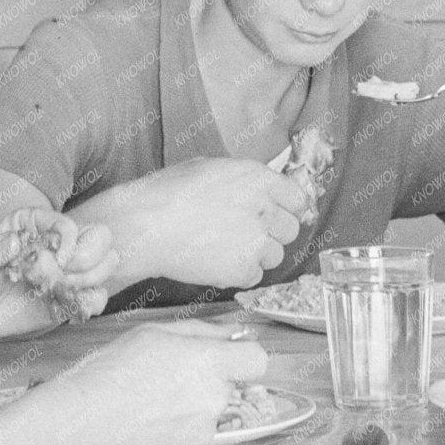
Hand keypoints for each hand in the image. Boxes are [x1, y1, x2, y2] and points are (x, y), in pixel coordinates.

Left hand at [0, 209, 119, 340]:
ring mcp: (67, 271)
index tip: (56, 261)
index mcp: (36, 222)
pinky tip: (70, 307)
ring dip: (88, 281)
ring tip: (57, 291)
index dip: (69, 242)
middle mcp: (58, 243)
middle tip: (61, 276)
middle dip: (87, 260)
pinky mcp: (69, 298)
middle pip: (100, 239)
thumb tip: (15, 242)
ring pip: (106, 265)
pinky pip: (97, 297)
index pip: (70, 224)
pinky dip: (91, 303)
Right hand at [52, 325, 272, 444]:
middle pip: (229, 387)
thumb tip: (232, 333)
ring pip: (211, 413)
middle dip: (208, 381)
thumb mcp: (153, 332)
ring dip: (192, 407)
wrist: (84, 423)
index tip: (226, 355)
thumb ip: (202, 331)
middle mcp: (214, 398)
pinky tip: (150, 423)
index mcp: (209, 362)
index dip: (243, 356)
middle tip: (168, 377)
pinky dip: (179, 431)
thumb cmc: (112, 371)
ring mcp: (204, 431)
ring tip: (153, 403)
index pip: (257, 360)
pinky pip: (196, 437)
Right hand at [86, 158, 309, 288]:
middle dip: (272, 233)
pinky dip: (239, 273)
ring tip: (224, 247)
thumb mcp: (211, 168)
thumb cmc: (169, 192)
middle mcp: (265, 209)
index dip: (287, 208)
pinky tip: (215, 260)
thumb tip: (259, 190)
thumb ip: (244, 180)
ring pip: (275, 256)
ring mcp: (257, 242)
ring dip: (256, 254)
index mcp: (259, 178)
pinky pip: (254, 276)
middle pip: (290, 230)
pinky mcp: (244, 270)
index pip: (298, 198)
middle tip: (245, 233)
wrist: (146, 225)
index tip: (275, 215)